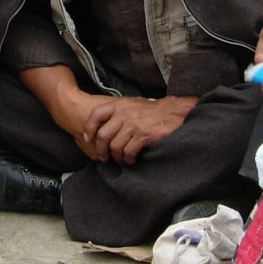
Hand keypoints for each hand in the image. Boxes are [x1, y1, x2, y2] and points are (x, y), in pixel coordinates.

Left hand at [82, 96, 196, 164]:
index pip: (96, 114)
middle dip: (101, 149)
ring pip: (115, 146)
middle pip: (104, 135)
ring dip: (116, 157)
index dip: (90, 128)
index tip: (88, 139)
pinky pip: (128, 151)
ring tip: (120, 160)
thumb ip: (117, 112)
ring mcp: (134, 124)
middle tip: (103, 157)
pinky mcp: (144, 135)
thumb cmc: (151, 111)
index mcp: (119, 105)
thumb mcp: (132, 104)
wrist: (174, 112)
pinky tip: (131, 160)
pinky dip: (127, 159)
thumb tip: (101, 126)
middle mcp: (124, 114)